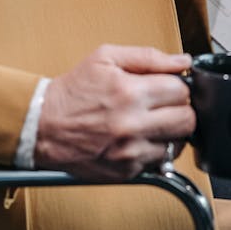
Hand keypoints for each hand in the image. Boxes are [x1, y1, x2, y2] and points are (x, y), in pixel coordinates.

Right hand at [34, 44, 194, 180]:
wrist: (43, 125)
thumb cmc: (74, 90)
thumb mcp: (106, 58)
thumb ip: (149, 57)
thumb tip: (182, 61)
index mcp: (130, 92)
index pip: (182, 91)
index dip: (179, 85)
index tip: (171, 85)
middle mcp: (132, 125)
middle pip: (187, 120)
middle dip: (181, 108)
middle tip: (167, 103)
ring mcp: (130, 152)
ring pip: (178, 144)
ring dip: (172, 131)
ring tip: (155, 120)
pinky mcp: (126, 172)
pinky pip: (159, 163)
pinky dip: (155, 149)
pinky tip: (141, 137)